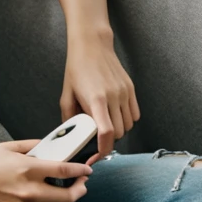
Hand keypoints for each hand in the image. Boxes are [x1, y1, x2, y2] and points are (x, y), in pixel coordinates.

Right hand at [0, 139, 92, 201]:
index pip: (66, 171)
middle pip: (69, 198)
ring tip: (66, 199)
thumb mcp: (10, 147)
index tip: (87, 170)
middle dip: (80, 191)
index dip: (81, 171)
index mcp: (29, 169)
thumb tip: (52, 147)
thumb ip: (34, 147)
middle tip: (81, 186)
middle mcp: (29, 191)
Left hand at [60, 32, 140, 163]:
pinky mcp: (131, 89)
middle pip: (118, 133)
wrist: (92, 45)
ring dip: (117, 131)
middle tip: (96, 137)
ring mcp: (124, 92)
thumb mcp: (66, 93)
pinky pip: (135, 115)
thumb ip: (69, 117)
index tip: (95, 157)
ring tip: (105, 123)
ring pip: (128, 126)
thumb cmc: (77, 68)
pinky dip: (126, 120)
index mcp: (96, 99)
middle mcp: (113, 97)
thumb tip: (72, 135)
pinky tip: (115, 115)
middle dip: (107, 140)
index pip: (106, 132)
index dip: (103, 150)